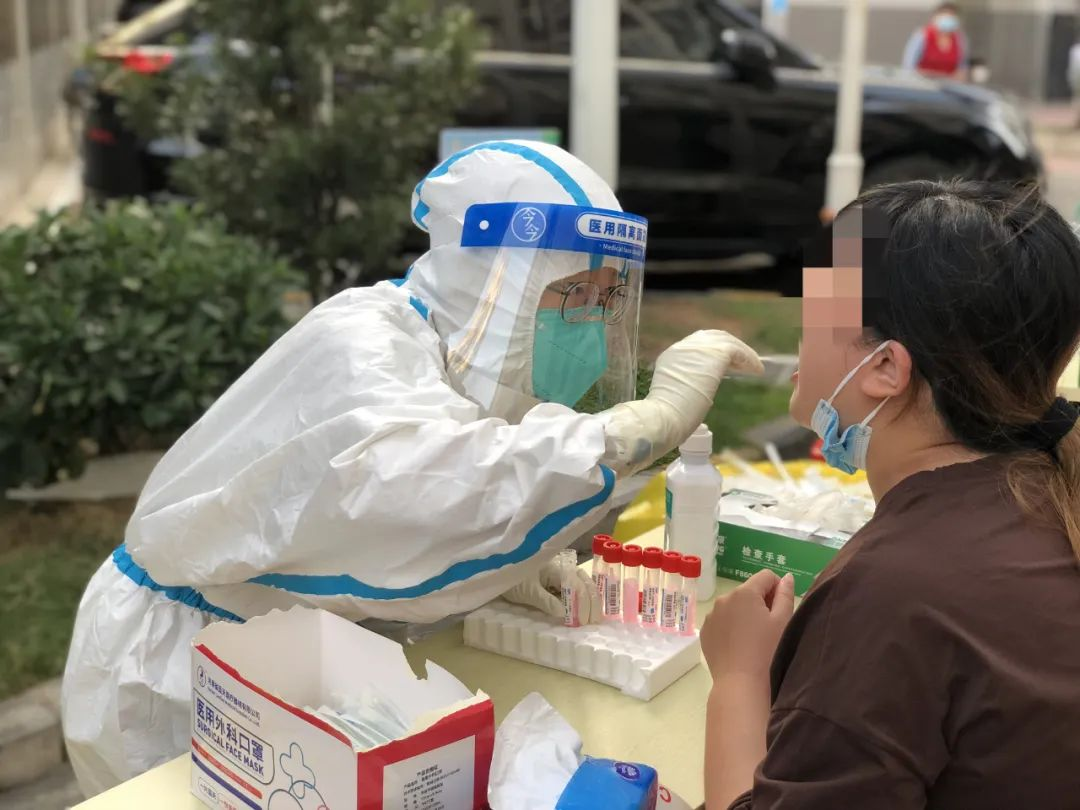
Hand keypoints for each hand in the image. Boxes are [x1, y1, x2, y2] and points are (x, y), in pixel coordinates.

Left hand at [502, 559, 602, 624]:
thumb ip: (546, 601)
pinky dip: (580, 599)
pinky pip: (573, 588)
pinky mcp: (555, 580)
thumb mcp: (527, 592)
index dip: (583, 605)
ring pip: (582, 584)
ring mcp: (559, 574)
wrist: (497, 571)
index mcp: (556, 569)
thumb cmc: (512, 580)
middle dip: (592, 601)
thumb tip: (565, 613)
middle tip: (595, 621)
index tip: (583, 622)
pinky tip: (582, 609)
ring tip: (593, 616)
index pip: (577, 586)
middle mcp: (562, 569)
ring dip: (589, 599)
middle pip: (585, 582)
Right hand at [648, 331, 763, 440]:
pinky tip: (757, 370)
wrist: (664, 417)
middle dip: (728, 347)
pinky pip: (737, 351)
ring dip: (742, 353)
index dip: (712, 352)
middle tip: (742, 362)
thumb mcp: (674, 396)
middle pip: (712, 337)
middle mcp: (683, 347)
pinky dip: (749, 359)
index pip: (696, 346)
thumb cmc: (667, 418)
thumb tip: (702, 389)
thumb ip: (687, 386)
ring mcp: (698, 348)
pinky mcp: (715, 354)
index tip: (726, 365)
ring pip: (726, 341)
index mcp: (671, 356)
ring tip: (754, 366)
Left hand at [700, 570, 794, 682]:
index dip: (777, 589)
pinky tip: (739, 645)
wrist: (740, 683)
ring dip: (745, 613)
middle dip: (761, 602)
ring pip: (734, 605)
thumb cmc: (767, 651)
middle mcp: (724, 598)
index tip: (781, 609)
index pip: (766, 576)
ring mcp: (711, 615)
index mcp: (744, 592)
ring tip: (754, 638)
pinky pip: (722, 620)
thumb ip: (785, 594)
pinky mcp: (705, 631)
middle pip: (748, 590)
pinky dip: (731, 626)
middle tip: (770, 627)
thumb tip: (785, 577)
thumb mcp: (783, 621)